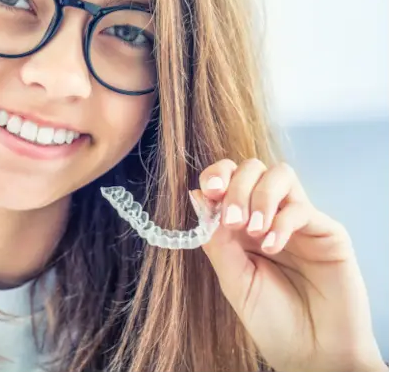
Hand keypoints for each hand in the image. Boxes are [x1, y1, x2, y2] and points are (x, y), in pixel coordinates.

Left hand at [190, 159, 386, 373]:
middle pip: (253, 168)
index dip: (217, 175)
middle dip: (237, 186)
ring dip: (260, 196)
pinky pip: (302, 207)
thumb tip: (196, 197)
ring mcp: (299, 221)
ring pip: (281, 174)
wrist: (313, 354)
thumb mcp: (233, 280)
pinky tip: (273, 247)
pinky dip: (282, 221)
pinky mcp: (327, 232)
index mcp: (241, 224)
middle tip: (232, 221)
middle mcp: (270, 215)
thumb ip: (216, 240)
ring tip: (253, 231)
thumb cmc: (272, 321)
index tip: (210, 192)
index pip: (229, 178)